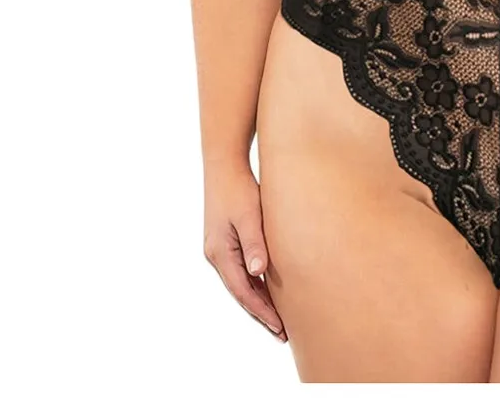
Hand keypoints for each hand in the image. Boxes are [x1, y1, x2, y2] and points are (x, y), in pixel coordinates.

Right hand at [203, 160, 286, 342]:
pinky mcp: (227, 242)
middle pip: (241, 293)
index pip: (244, 292)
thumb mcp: (249, 216)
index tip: (280, 328)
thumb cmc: (239, 188)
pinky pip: (242, 271)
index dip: (262, 312)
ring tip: (278, 320)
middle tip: (282, 334)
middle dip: (261, 314)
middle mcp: (217, 255)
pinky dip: (255, 285)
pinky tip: (269, 291)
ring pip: (241, 284)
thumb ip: (254, 243)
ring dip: (258, 302)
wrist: (224, 166)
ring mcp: (220, 250)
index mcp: (220, 253)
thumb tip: (257, 272)